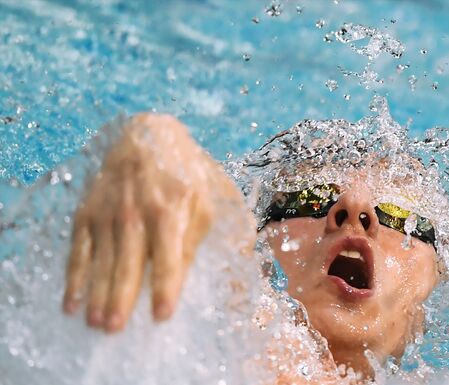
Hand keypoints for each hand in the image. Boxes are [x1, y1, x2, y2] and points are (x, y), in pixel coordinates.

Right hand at [63, 113, 246, 331]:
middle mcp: (138, 212)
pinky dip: (74, 277)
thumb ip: (215, 235)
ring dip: (98, 294)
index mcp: (173, 210)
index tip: (162, 315)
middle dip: (122, 297)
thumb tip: (228, 274)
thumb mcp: (213, 198)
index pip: (170, 257)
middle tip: (115, 329)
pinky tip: (71, 302)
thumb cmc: (188, 174)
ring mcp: (110, 213)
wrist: (148, 136)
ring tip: (97, 323)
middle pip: (129, 262)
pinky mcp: (88, 212)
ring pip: (103, 260)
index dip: (166, 287)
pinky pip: (79, 250)